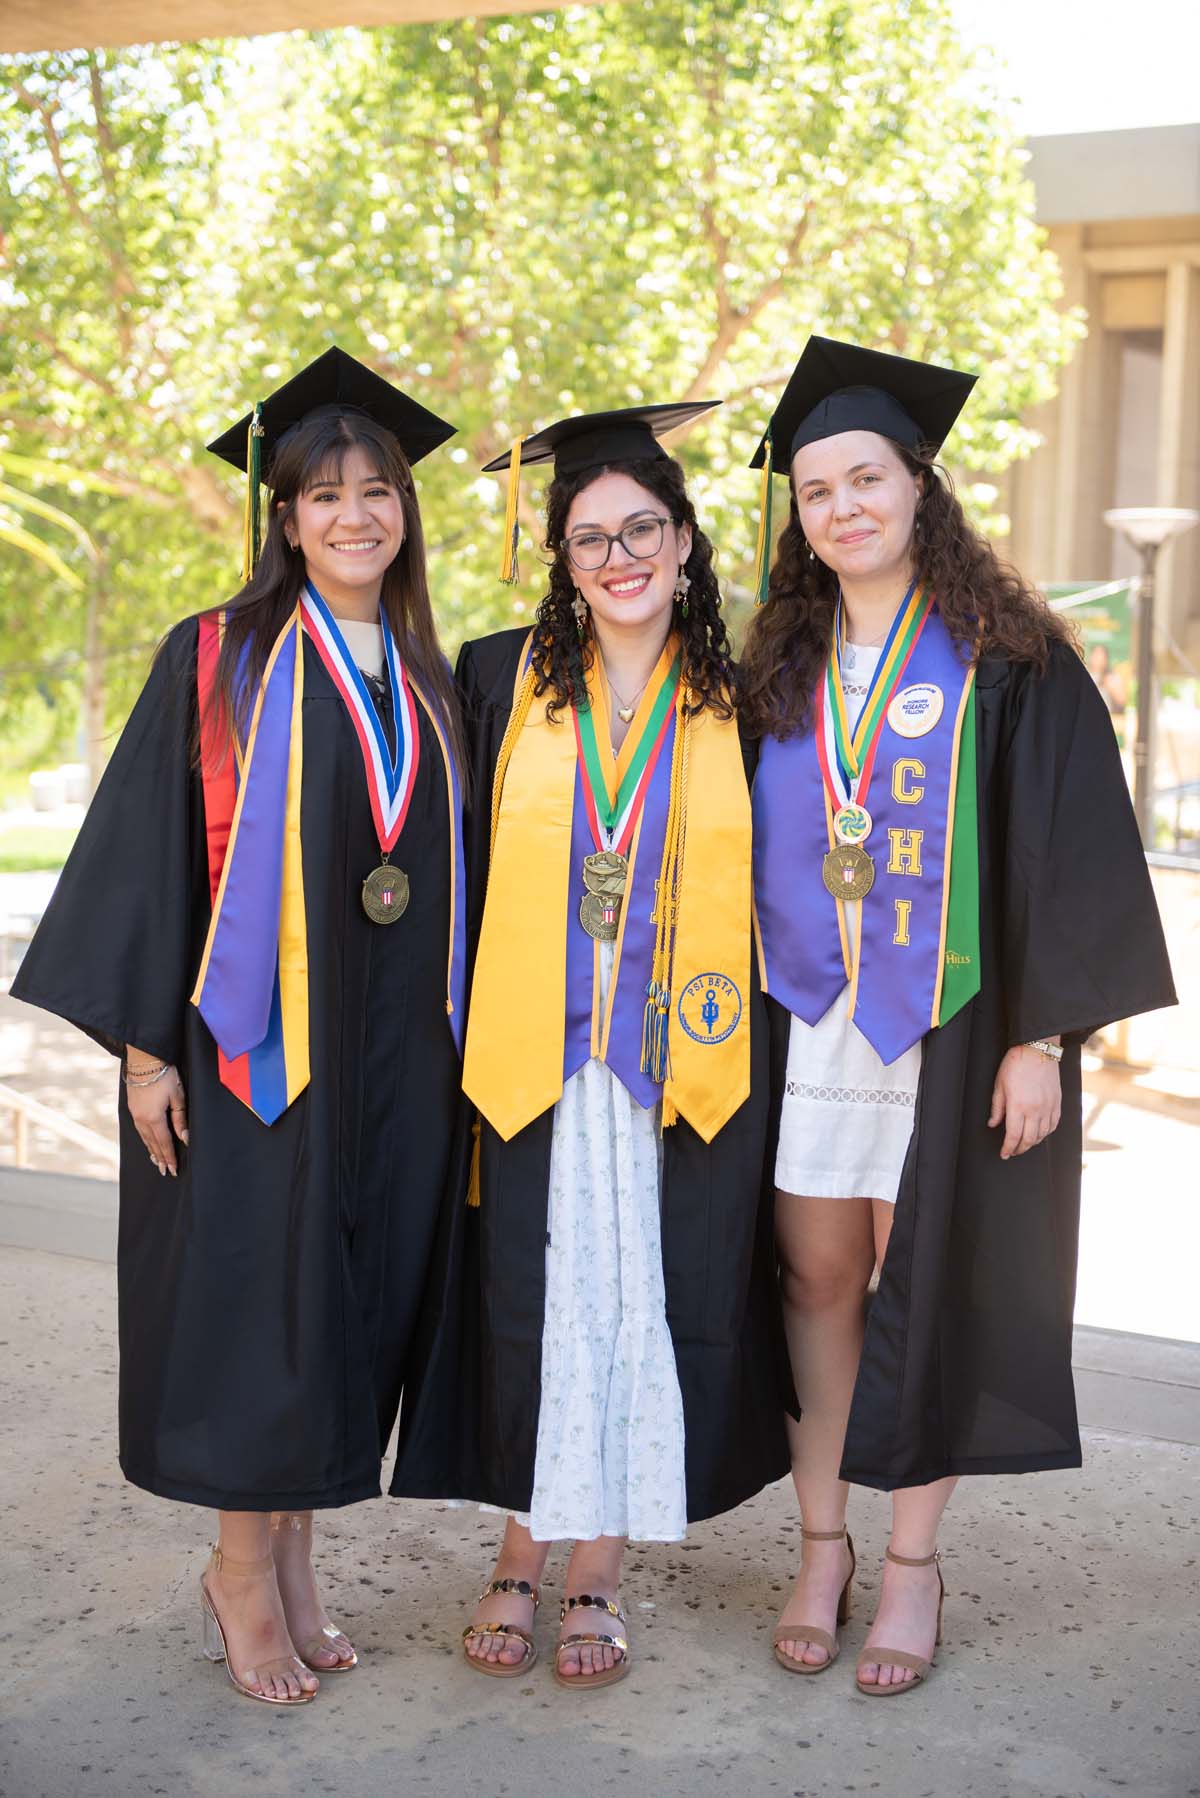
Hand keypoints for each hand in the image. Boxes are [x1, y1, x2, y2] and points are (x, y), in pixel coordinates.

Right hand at [125, 1050, 188, 1176]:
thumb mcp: (177, 1096)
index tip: (173, 1169)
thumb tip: (184, 1138)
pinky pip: (139, 1130)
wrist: (144, 1059)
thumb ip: (180, 1118)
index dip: (170, 1157)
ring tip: (157, 1162)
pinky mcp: (132, 1108)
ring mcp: (135, 1114)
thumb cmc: (164, 1074)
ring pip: (145, 1138)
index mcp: (153, 1118)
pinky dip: (145, 1139)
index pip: (164, 1143)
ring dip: (152, 1151)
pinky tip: (148, 1142)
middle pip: (153, 1144)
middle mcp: (141, 1119)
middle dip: (160, 1158)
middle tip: (166, 1171)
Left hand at [987, 1045, 1060, 1159]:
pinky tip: (1040, 1133)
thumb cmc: (1016, 1064)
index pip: (1013, 1136)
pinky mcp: (1057, 1102)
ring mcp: (1048, 1107)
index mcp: (1018, 1106)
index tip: (1004, 1153)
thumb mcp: (999, 1085)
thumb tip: (993, 1123)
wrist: (1037, 1049)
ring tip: (1024, 1143)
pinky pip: (1054, 1124)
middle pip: (1029, 1139)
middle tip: (1013, 1151)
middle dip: (1020, 1149)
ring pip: (1042, 1134)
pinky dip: (1046, 1133)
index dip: (1008, 1148)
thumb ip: (997, 1108)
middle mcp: (1035, 1109)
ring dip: (1033, 1143)